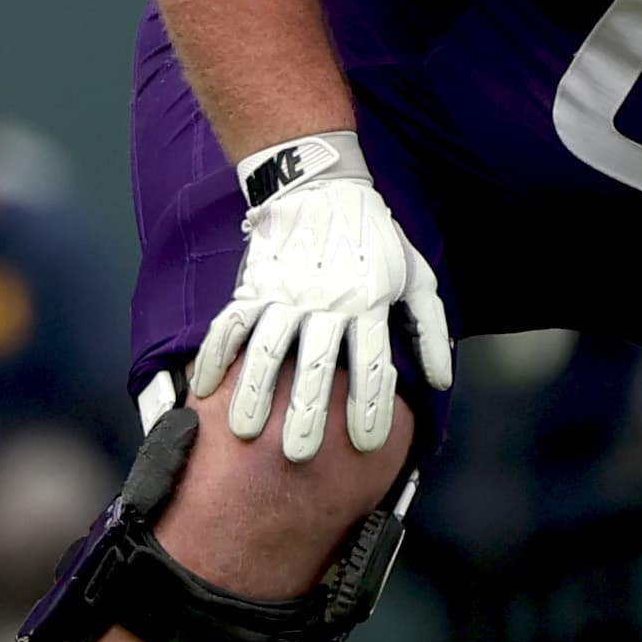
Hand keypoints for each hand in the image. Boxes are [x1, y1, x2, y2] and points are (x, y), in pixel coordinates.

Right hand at [188, 132, 453, 461]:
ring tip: (245, 431)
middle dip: (307, 413)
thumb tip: (440, 382)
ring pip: (266, 349)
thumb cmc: (375, 237)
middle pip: (315, 366)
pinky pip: (230, 323)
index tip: (365, 444)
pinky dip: (214, 354)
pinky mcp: (254, 285)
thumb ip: (430, 329)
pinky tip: (202, 387)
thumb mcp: (416, 275)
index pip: (372, 364)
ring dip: (254, 392)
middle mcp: (326, 303)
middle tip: (299, 455)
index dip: (371, 406)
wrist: (321, 186)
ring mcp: (285, 294)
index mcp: (369, 303)